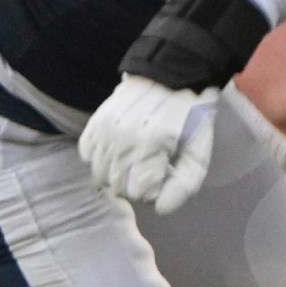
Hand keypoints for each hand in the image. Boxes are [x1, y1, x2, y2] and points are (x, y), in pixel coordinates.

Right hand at [80, 74, 217, 214]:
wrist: (171, 76)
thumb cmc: (190, 118)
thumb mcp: (199, 152)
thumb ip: (184, 185)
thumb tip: (160, 209)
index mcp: (153, 146)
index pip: (138, 192)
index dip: (152, 192)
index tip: (161, 179)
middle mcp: (124, 139)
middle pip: (116, 186)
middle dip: (133, 186)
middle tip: (148, 172)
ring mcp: (106, 129)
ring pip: (98, 172)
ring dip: (115, 175)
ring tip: (132, 164)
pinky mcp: (96, 121)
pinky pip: (86, 152)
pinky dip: (98, 158)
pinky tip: (115, 153)